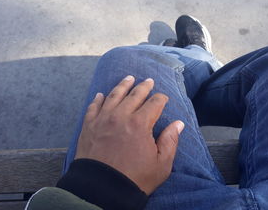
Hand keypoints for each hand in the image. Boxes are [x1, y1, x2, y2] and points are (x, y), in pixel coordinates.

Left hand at [75, 75, 184, 194]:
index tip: (163, 98)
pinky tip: (101, 94)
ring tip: (128, 78)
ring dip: (123, 85)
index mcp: (140, 124)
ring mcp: (103, 119)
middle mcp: (121, 116)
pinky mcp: (89, 126)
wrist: (101, 189)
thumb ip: (170, 141)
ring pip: (114, 95)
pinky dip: (98, 99)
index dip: (161, 98)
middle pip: (135, 95)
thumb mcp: (161, 164)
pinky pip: (93, 107)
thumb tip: (178, 124)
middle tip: (148, 80)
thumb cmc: (134, 178)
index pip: (154, 103)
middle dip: (144, 86)